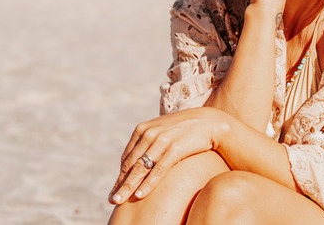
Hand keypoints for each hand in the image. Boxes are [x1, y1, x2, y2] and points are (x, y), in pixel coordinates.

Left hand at [109, 107, 230, 204]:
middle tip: (112, 200)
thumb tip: (137, 160)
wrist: (211, 122)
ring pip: (141, 168)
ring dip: (128, 186)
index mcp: (143, 129)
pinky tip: (139, 195)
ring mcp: (162, 140)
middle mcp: (149, 133)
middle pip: (130, 164)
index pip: (127, 157)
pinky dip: (148, 183)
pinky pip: (158, 170)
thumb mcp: (163, 131)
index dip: (120, 176)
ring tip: (119, 201)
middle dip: (120, 184)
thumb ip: (148, 141)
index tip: (115, 190)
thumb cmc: (185, 129)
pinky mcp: (175, 148)